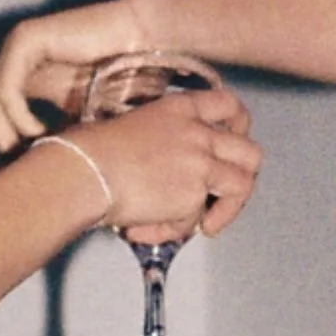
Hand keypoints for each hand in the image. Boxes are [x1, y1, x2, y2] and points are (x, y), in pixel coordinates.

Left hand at [0, 0, 150, 170]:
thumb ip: (49, 145)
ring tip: (31, 151)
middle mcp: (10, 60)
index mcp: (18, 76)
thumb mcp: (77, 126)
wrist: (144, 50)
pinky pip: (4, 90)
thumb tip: (32, 183)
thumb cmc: (120, 88)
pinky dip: (17, 118)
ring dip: (6, 138)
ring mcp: (16, 48)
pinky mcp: (27, 41)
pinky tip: (38, 131)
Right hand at [53, 85, 260, 241]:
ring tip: (203, 225)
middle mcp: (198, 133)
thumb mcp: (135, 126)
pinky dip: (171, 231)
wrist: (85, 170)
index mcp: (180, 108)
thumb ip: (164, 141)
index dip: (240, 125)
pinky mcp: (193, 195)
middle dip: (245, 177)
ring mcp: (200, 164)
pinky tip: (143, 231)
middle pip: (251, 152)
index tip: (235, 141)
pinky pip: (194, 221)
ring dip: (224, 212)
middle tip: (226, 193)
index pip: (229, 104)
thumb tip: (166, 174)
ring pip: (241, 187)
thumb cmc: (92, 150)